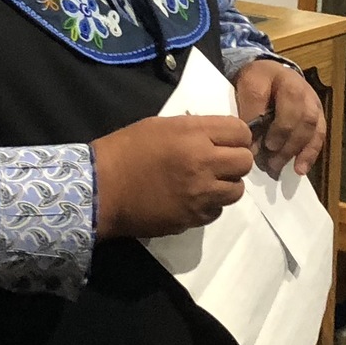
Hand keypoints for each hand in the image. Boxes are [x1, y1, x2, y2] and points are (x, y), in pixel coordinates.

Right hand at [92, 114, 253, 239]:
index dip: (236, 136)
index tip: (226, 141)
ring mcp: (200, 195)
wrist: (100, 190)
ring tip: (206, 182)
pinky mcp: (192, 218)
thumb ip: (193, 129)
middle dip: (235, 161)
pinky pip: (216, 211)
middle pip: (245, 162)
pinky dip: (209, 205)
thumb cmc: (125, 150)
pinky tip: (191, 199)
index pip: (241, 132)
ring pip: (236, 190)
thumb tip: (216, 137)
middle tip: (218, 162)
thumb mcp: (160, 125)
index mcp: (193, 135)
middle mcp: (203, 164)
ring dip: (225, 185)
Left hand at [235, 59, 325, 178]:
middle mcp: (303, 90)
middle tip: (267, 160)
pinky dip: (310, 154)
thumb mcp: (248, 88)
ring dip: (296, 150)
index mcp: (282, 78)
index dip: (265, 123)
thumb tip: (253, 146)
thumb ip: (250, 112)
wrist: (275, 74)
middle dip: (284, 140)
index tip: (255, 145)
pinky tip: (300, 169)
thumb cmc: (260, 82)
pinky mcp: (320, 116)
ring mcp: (314, 103)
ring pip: (312, 127)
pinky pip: (319, 135)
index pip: (276, 101)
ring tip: (279, 167)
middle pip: (300, 116)